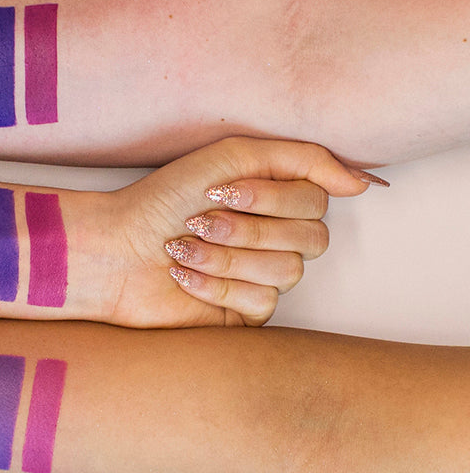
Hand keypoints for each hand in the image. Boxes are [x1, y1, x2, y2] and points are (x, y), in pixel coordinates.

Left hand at [105, 135, 385, 326]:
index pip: (319, 199)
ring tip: (181, 249)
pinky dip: (214, 285)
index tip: (219, 189)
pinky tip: (181, 277)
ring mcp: (263, 278)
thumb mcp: (230, 157)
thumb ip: (301, 159)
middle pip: (313, 238)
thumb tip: (361, 183)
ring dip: (225, 256)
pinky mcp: (243, 314)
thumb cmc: (162, 200)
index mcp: (277, 199)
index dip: (270, 197)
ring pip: (287, 272)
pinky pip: (260, 302)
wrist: (111, 250)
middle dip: (247, 228)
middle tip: (198, 221)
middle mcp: (277, 238)